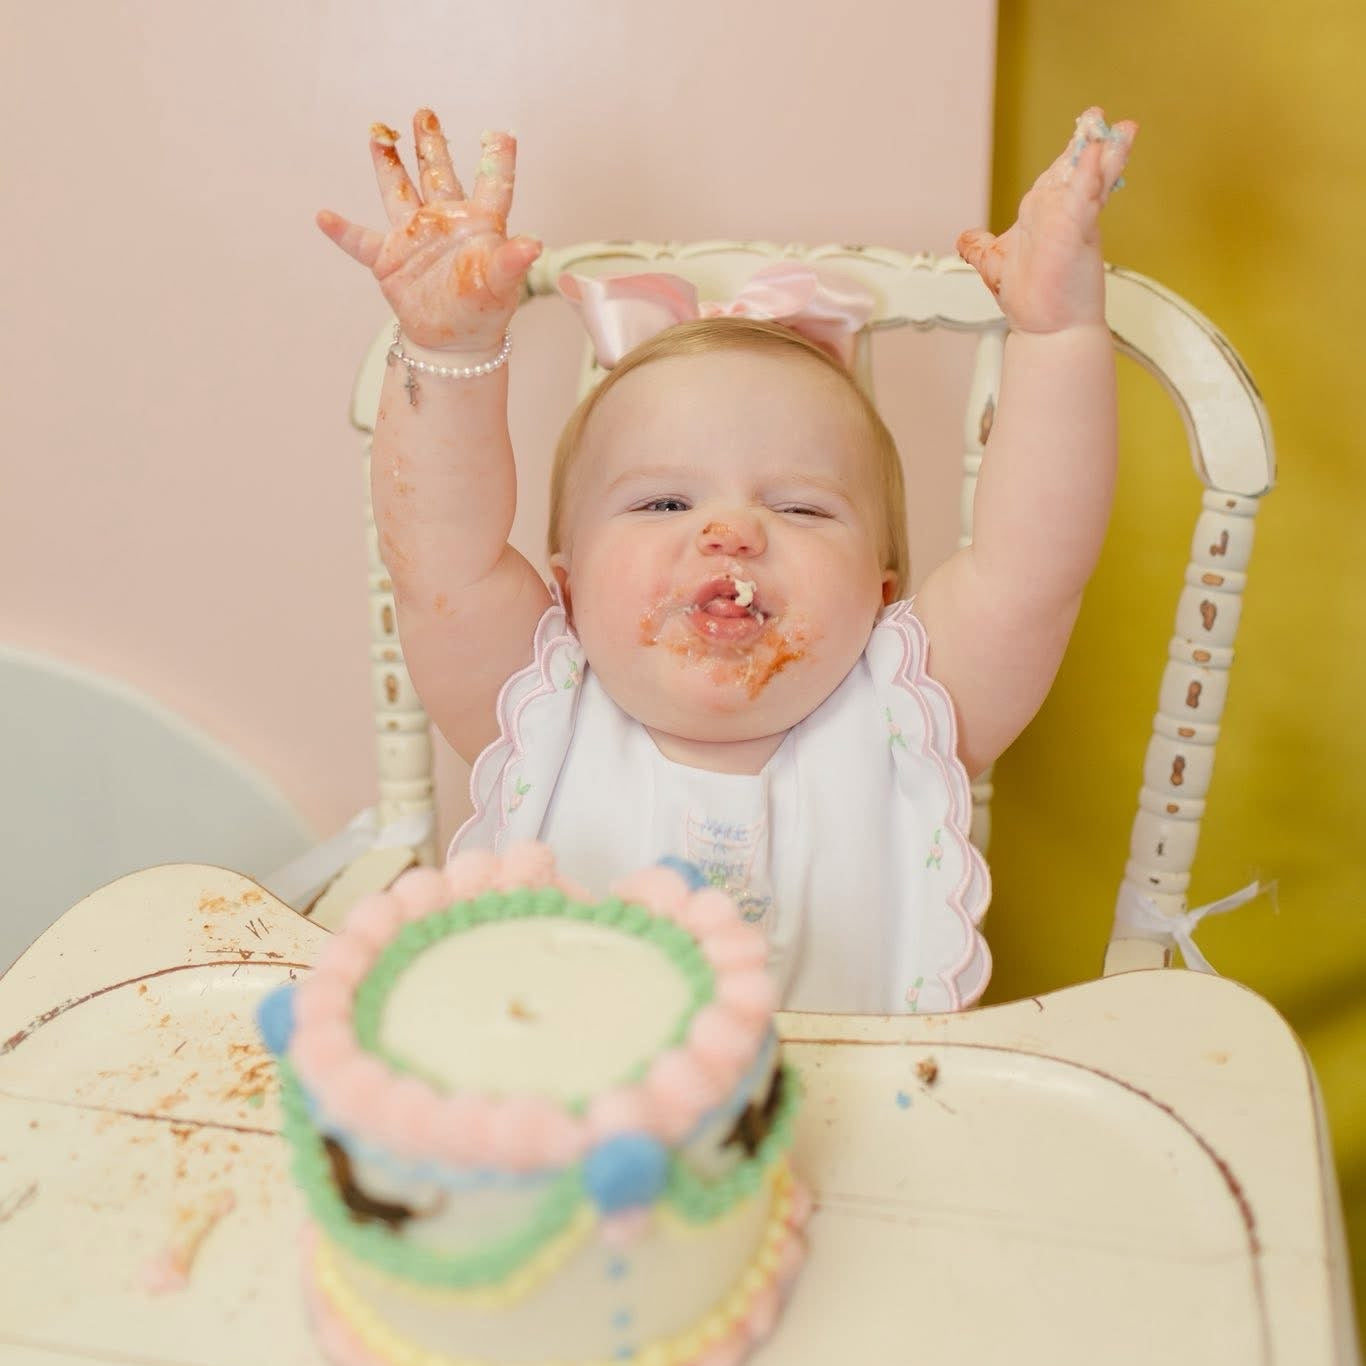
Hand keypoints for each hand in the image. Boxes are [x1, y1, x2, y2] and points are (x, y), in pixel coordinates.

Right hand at [317, 109, 541, 351]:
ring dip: (387, 165)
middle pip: (437, 174)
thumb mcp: (501, 285)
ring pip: (398, 192)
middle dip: (430, 145)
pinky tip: (323, 216)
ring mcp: (415, 238)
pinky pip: (360, 242)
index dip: (497, 159)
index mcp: (479, 225)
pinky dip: (342, 231)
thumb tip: (533, 244)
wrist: (456, 342)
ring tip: (378, 134)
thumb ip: (512, 262)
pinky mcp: (390, 261)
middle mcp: (444, 222)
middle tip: (424, 113)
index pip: (492, 184)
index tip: (501, 133)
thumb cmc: (484, 311)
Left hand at [957, 108, 1136, 333]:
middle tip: (1098, 116)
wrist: (1048, 330)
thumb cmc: (1032, 299)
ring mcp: (1071, 222)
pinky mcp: (1076, 233)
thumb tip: (965, 239)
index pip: (1061, 175)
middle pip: (1078, 170)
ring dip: (1104, 153)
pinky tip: (1100, 155)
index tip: (1087, 126)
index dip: (1072, 153)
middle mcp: (1062, 214)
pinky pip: (1086, 198)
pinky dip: (1093, 176)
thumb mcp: (996, 264)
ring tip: (1120, 129)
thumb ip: (982, 247)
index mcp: (1046, 215)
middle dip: (1090, 143)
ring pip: (1089, 179)